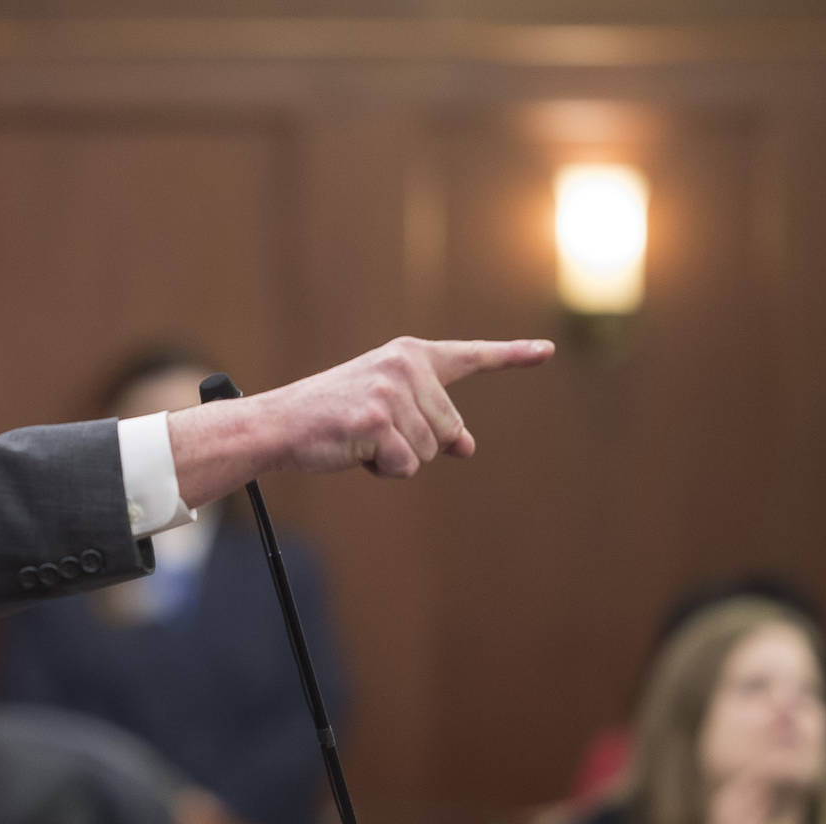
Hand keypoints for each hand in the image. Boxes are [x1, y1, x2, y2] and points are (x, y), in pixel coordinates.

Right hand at [268, 337, 553, 476]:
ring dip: (396, 459)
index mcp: (408, 355)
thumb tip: (467, 446)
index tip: (547, 351)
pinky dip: (383, 470)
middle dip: (416, 444)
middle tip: (371, 432)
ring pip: (428, 451)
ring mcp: (392, 392)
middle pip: (449, 429)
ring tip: (359, 439)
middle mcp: (405, 366)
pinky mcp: (379, 420)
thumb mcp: (386, 410)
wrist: (278, 423)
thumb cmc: (331, 418)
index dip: (511, 356)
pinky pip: (405, 466)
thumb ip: (429, 420)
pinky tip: (355, 451)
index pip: (469, 357)